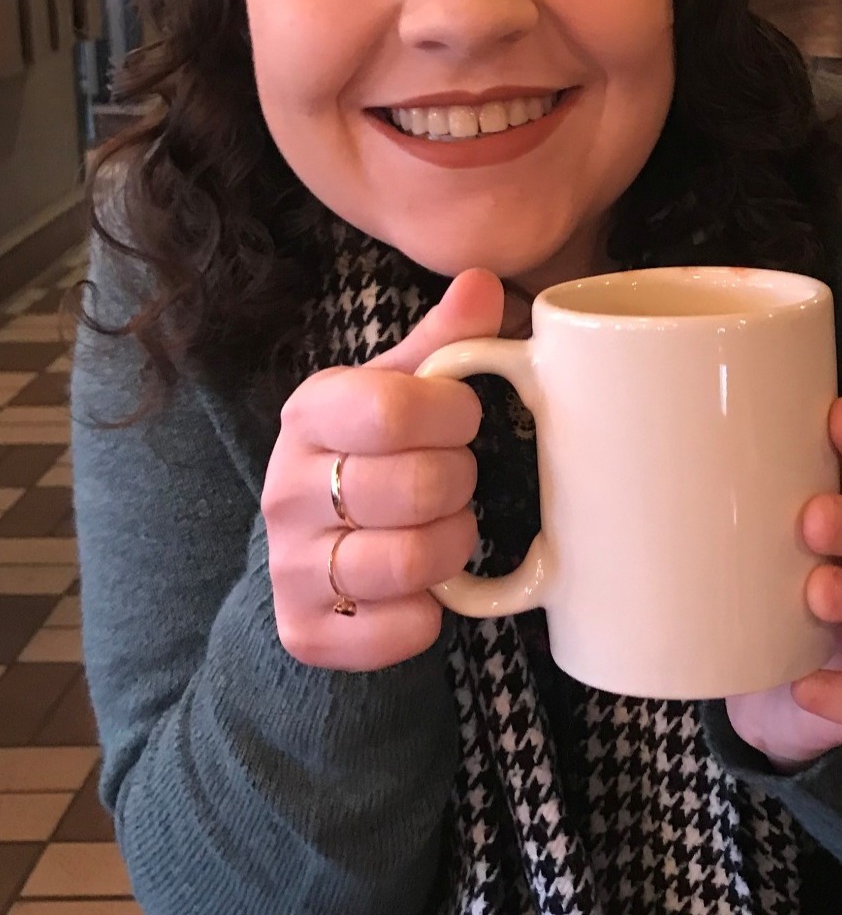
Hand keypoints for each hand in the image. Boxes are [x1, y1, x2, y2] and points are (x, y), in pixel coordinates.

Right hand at [263, 269, 502, 670]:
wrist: (311, 555)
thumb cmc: (370, 455)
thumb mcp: (401, 390)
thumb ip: (445, 341)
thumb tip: (482, 282)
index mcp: (310, 413)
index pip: (395, 408)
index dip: (454, 416)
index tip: (460, 420)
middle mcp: (286, 489)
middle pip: (416, 487)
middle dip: (460, 483)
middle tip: (456, 480)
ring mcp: (290, 566)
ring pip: (413, 562)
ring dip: (454, 546)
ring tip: (446, 530)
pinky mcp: (306, 632)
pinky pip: (404, 630)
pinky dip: (432, 614)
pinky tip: (423, 590)